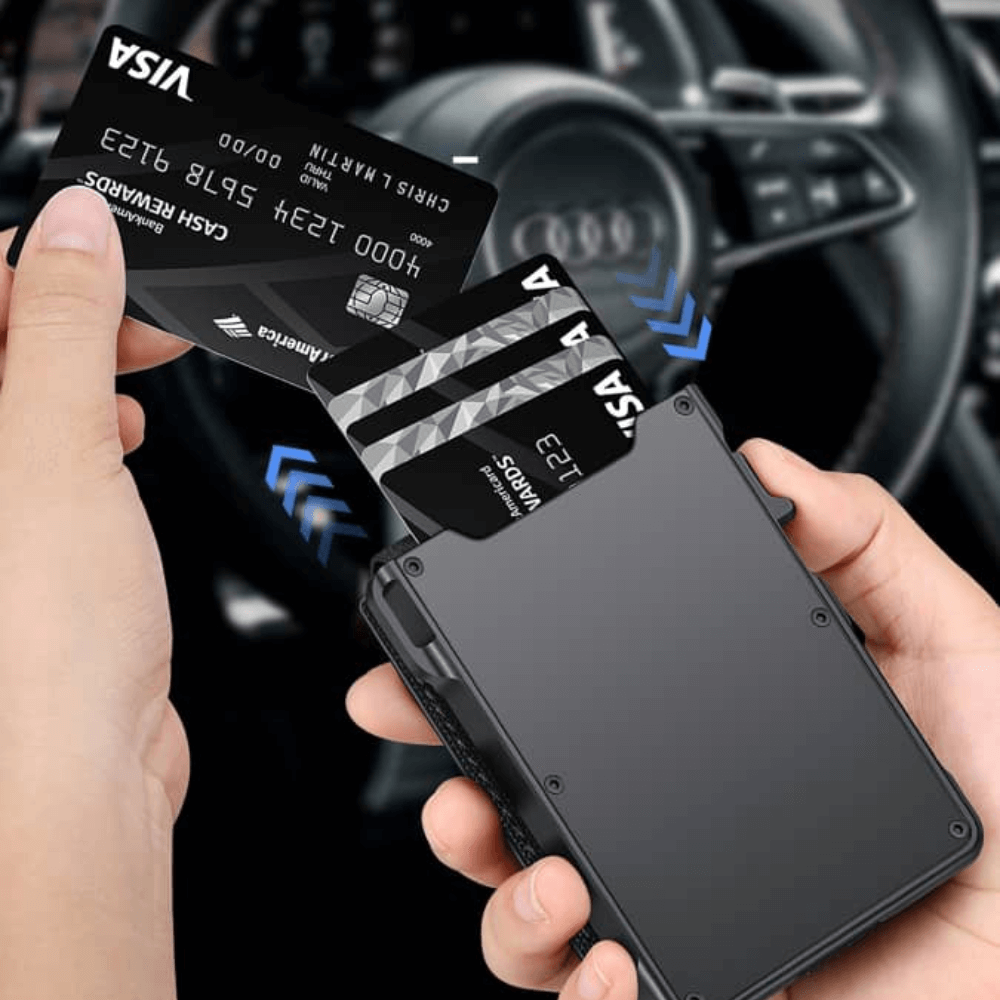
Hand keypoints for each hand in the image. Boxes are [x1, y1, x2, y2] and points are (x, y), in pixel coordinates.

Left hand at [0, 186, 190, 999]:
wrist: (73, 774)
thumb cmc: (42, 645)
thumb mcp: (58, 447)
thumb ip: (63, 326)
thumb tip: (72, 228)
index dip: (22, 269)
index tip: (92, 260)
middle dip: (63, 320)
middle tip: (133, 317)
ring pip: (21, 400)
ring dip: (79, 373)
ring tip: (131, 382)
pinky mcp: (19, 543)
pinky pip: (45, 452)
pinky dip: (85, 430)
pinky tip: (118, 442)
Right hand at [347, 439, 999, 999]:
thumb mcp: (948, 640)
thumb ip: (864, 542)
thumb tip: (773, 467)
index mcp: (704, 742)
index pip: (574, 711)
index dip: (491, 685)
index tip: (438, 658)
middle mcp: (674, 831)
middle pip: (521, 812)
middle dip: (450, 785)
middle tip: (436, 762)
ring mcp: (678, 919)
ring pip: (527, 921)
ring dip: (500, 897)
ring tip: (542, 873)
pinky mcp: (696, 997)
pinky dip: (574, 990)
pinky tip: (613, 960)